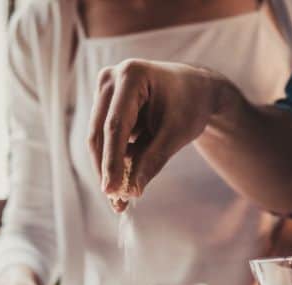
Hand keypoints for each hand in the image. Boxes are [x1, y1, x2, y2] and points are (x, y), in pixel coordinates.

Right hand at [88, 59, 225, 207]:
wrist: (193, 88)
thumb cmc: (190, 105)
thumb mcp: (177, 133)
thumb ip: (153, 160)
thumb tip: (132, 191)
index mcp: (131, 75)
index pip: (115, 126)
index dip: (112, 161)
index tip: (111, 190)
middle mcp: (110, 78)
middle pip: (99, 132)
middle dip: (106, 169)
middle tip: (114, 201)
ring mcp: (104, 90)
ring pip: (98, 138)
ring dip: (108, 169)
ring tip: (120, 200)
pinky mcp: (104, 105)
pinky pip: (104, 139)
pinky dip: (113, 161)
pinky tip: (122, 184)